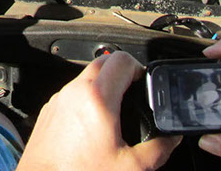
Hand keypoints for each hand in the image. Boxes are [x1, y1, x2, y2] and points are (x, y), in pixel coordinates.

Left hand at [17, 52, 179, 170]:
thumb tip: (170, 139)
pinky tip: (95, 123)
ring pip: (85, 76)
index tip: (145, 84)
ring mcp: (60, 98)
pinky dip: (86, 98)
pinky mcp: (50, 109)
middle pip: (103, 62)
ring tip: (116, 111)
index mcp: (98, 97)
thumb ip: (158, 150)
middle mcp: (75, 91)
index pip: (122, 60)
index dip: (139, 67)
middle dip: (122, 73)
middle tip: (134, 94)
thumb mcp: (130, 167)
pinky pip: (72, 92)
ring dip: (103, 84)